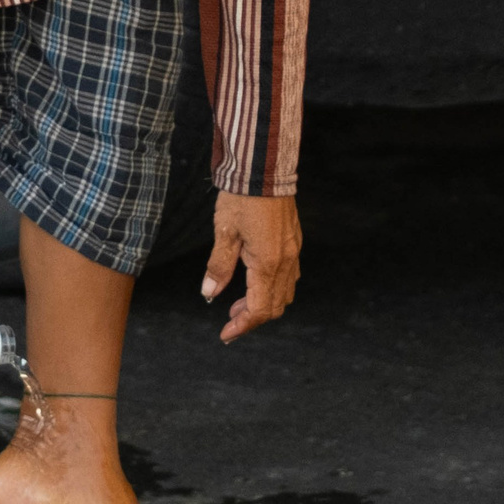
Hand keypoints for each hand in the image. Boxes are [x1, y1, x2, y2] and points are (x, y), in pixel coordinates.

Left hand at [202, 192, 300, 342]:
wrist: (263, 170)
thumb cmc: (241, 198)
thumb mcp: (224, 233)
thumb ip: (219, 266)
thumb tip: (209, 293)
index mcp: (268, 263)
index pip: (259, 308)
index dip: (242, 325)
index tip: (225, 333)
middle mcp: (286, 261)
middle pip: (275, 306)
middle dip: (252, 317)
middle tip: (229, 319)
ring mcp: (293, 252)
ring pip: (285, 293)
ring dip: (263, 303)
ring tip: (239, 302)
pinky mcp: (294, 242)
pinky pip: (290, 277)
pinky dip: (273, 288)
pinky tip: (256, 282)